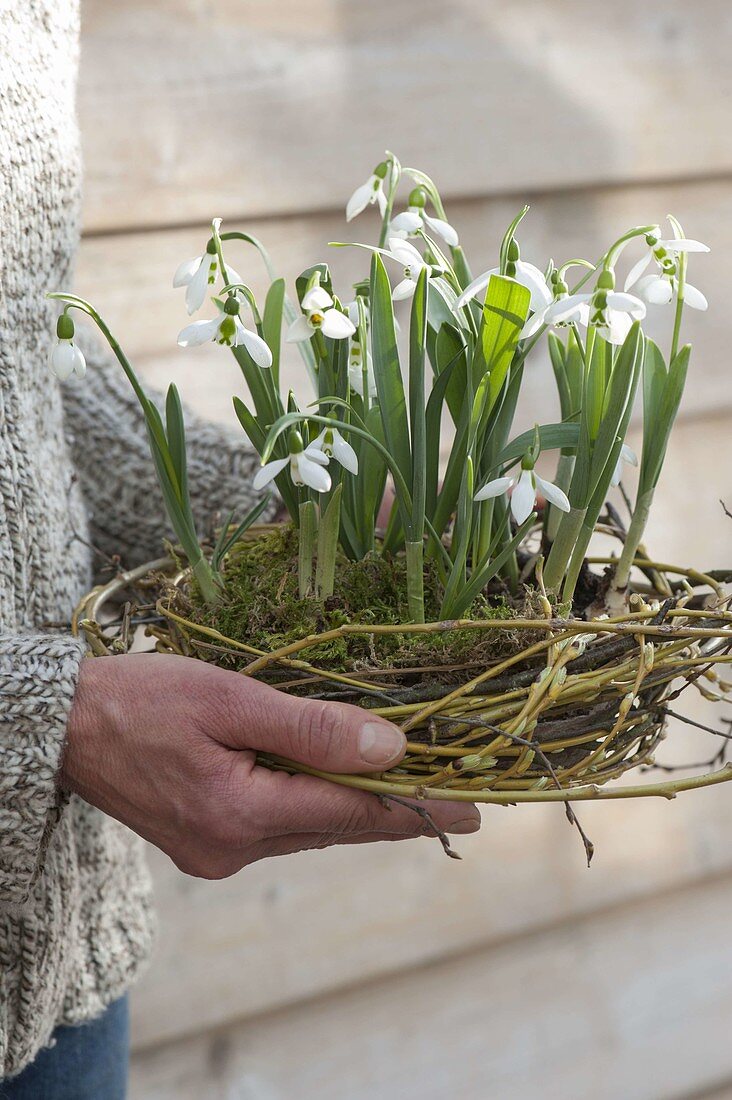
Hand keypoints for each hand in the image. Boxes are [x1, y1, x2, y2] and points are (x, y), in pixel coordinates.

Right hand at [63, 654, 479, 877]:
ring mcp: (217, 853)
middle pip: (337, 826)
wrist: (61, 727)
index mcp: (240, 813)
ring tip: (412, 786)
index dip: (418, 807)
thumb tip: (391, 750)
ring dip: (357, 806)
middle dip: (397, 808)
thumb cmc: (140, 698)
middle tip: (461, 796)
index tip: (475, 810)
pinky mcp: (205, 845)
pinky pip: (281, 826)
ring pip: (310, 828)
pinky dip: (315, 805)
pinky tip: (337, 786)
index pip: (353, 812)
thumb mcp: (229, 698)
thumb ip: (311, 728)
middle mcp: (233, 849)